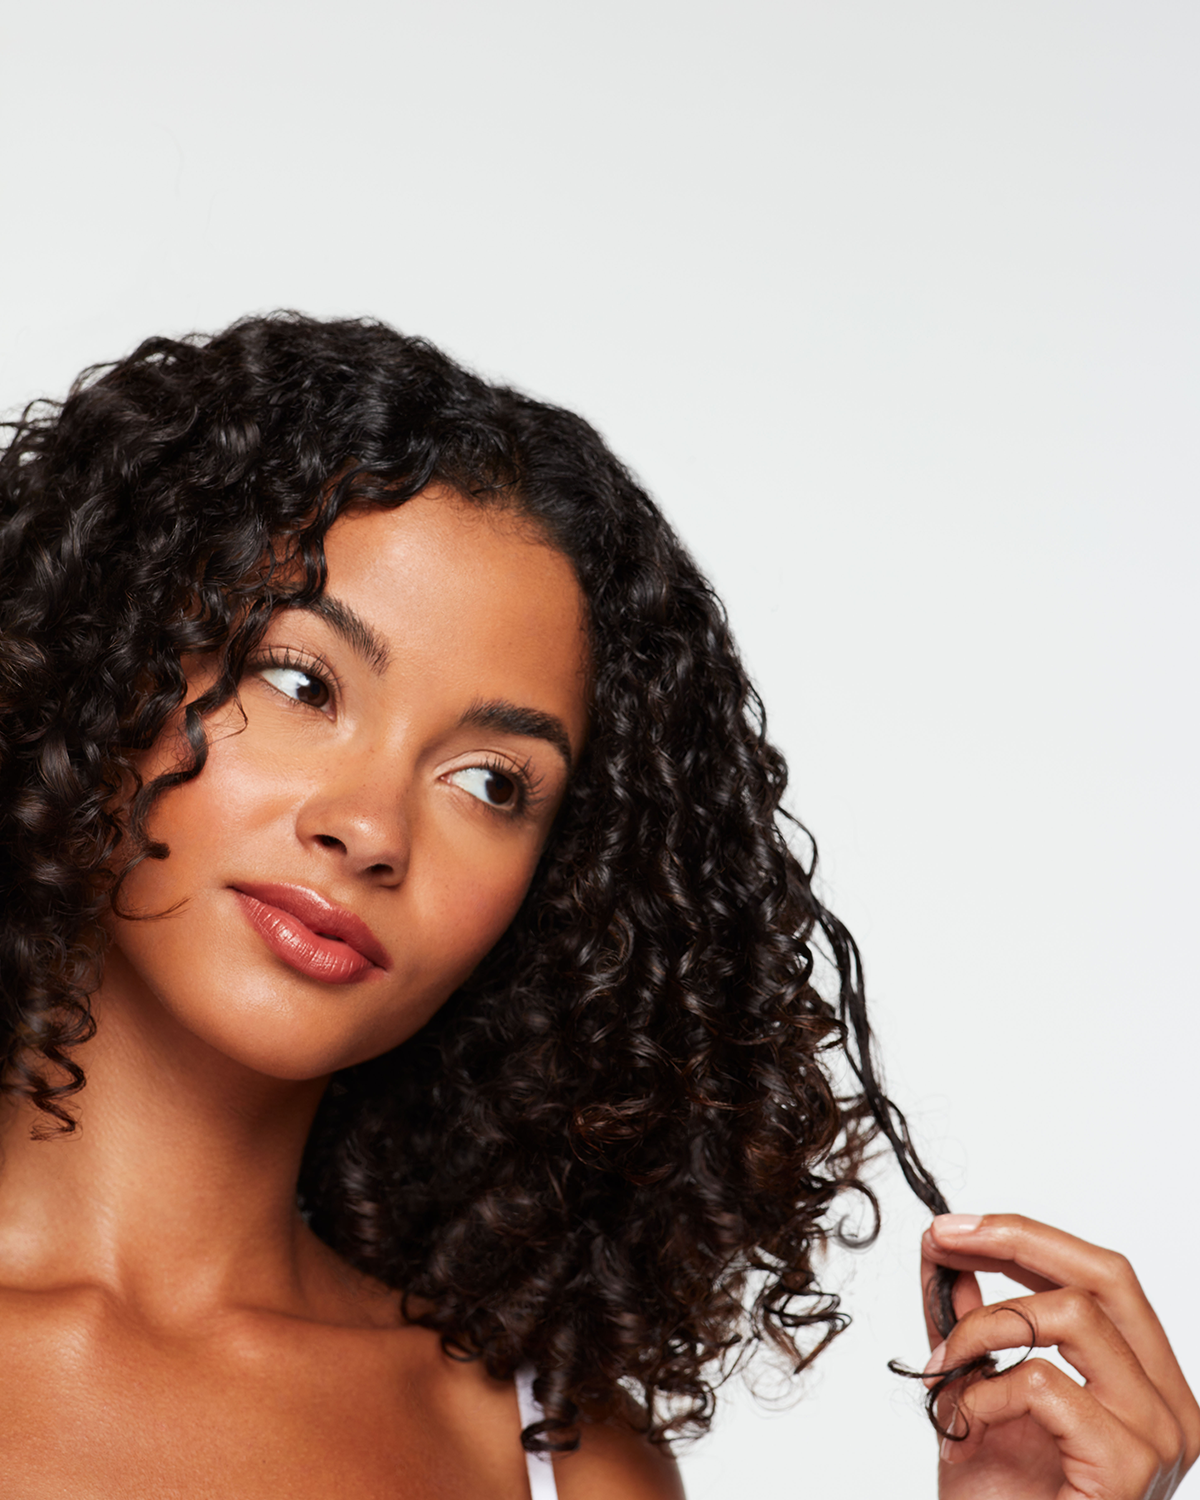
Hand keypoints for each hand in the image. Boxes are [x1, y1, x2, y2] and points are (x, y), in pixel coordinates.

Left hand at [919, 1214, 1198, 1498]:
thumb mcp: (980, 1392)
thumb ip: (976, 1326)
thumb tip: (948, 1251)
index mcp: (1147, 1384)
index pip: (1105, 1276)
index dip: (1027, 1235)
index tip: (957, 1223)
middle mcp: (1172, 1405)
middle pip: (1109, 1275)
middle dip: (1016, 1238)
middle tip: (944, 1236)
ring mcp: (1160, 1436)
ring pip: (1073, 1316)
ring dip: (983, 1327)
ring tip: (944, 1367)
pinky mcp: (1130, 1465)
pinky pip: (1043, 1383)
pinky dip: (983, 1390)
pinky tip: (965, 1424)